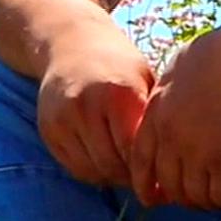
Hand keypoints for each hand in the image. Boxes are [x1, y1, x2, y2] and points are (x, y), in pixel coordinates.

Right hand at [36, 31, 155, 187]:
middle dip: (132, 176)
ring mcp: (63, 118)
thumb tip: (172, 165)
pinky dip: (93, 171)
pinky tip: (105, 159)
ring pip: (93, 171)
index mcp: (119, 93)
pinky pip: (75, 168)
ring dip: (112, 176)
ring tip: (125, 167)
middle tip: (144, 174)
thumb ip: (154, 121)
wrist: (71, 44)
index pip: (136, 152)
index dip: (150, 166)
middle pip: (114, 165)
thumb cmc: (120, 67)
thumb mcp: (145, 82)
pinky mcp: (48, 129)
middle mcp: (87, 105)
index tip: (159, 168)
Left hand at [129, 25, 220, 210]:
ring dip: (210, 200)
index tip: (155, 197)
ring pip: (195, 197)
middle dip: (184, 195)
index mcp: (156, 114)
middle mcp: (170, 139)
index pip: (140, 163)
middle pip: (168, 185)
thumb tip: (178, 102)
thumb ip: (172, 93)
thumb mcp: (180, 67)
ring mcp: (198, 154)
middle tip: (206, 192)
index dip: (146, 185)